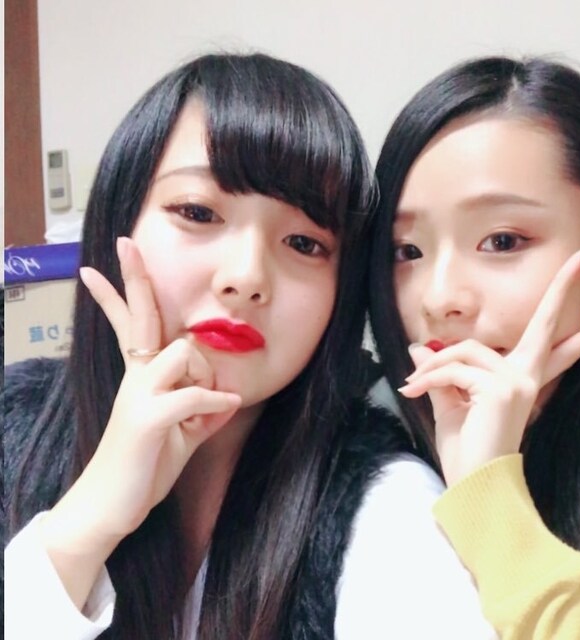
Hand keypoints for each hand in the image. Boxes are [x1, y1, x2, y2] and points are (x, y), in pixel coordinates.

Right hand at [41, 237, 240, 607]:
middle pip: (142, 317)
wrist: (111, 508)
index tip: (96, 268)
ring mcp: (140, 395)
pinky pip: (193, 395)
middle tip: (123, 243)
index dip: (119, 296)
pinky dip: (215, 403)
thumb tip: (230, 398)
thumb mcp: (182, 433)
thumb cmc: (144, 466)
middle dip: (135, 278)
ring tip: (200, 413)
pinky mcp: (148, 418)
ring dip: (205, 377)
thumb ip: (202, 411)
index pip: (133, 326)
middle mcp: (137, 378)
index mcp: (142, 377)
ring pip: (184, 353)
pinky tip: (226, 409)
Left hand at [398, 249, 579, 485]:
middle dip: (565, 288)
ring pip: (465, 351)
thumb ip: (442, 372)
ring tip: (413, 385)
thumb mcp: (450, 402)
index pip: (555, 348)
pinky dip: (428, 378)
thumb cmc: (466, 448)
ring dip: (432, 367)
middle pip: (547, 324)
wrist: (470, 485)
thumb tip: (418, 347)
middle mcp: (527, 376)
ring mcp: (519, 381)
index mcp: (522, 379)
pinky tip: (415, 390)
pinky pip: (453, 367)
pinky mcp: (503, 388)